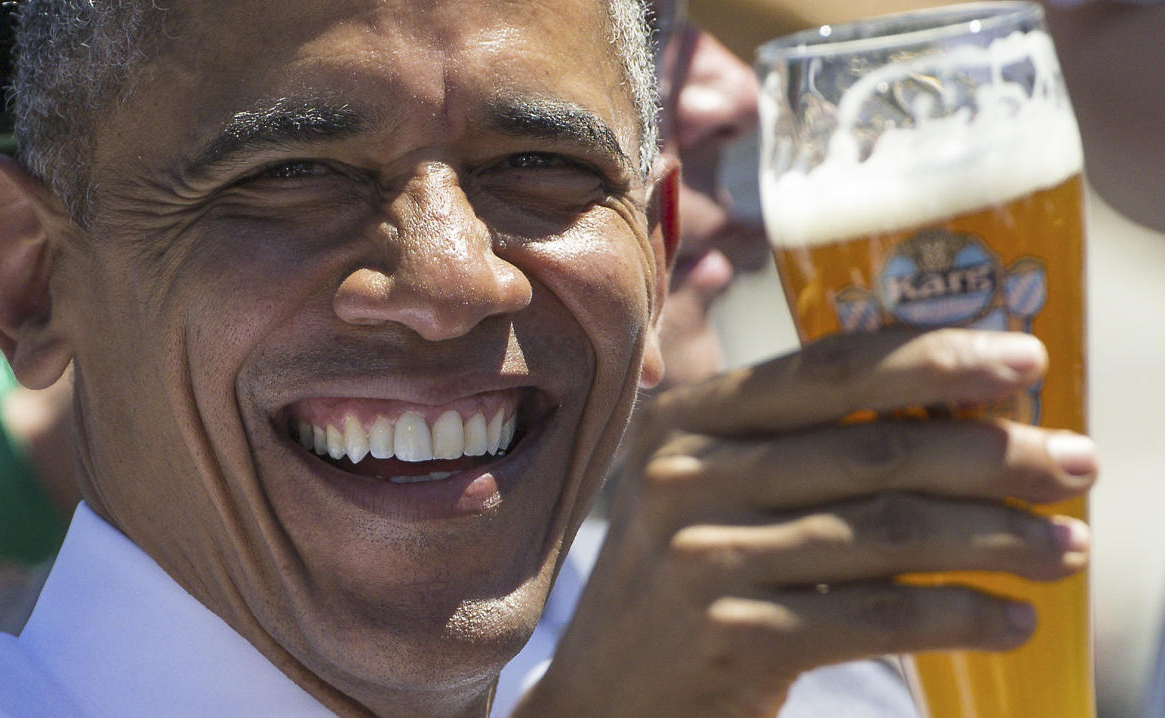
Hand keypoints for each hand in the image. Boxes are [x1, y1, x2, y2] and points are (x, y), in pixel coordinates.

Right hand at [514, 328, 1095, 717]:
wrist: (606, 693)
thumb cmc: (679, 573)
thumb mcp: (697, 481)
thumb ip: (776, 428)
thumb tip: (935, 390)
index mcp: (687, 418)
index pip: (828, 369)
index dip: (935, 358)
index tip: (1024, 361)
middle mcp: (688, 476)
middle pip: (874, 450)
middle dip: (993, 453)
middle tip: (1076, 462)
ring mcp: (706, 558)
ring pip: (888, 532)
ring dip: (997, 538)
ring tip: (1070, 547)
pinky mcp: (736, 637)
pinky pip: (876, 616)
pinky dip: (958, 615)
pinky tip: (1011, 619)